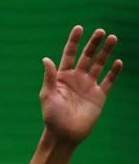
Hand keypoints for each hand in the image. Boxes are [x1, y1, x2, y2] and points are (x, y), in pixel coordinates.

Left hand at [40, 26, 121, 145]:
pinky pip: (108, 81)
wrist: (64, 136)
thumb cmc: (52, 118)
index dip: (74, 41)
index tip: (79, 28)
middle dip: (93, 43)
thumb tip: (46, 59)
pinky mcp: (99, 96)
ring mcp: (88, 86)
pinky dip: (113, 72)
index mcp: (63, 77)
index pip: (69, 54)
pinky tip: (118, 62)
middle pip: (87, 56)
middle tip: (100, 31)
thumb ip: (49, 77)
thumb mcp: (47, 96)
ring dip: (106, 52)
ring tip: (112, 38)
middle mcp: (77, 79)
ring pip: (99, 64)